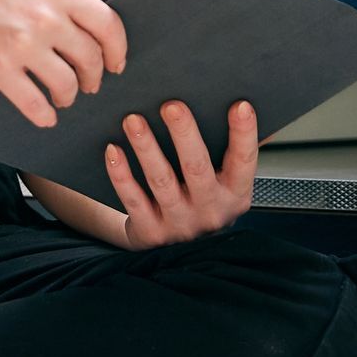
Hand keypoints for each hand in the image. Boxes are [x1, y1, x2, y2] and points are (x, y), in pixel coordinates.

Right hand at [0, 0, 126, 129]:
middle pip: (90, 59)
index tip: (116, 61)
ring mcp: (21, 46)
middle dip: (94, 76)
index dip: (118, 48)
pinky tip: (44, 115)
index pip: (107, 25)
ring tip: (63, 97)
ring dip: (69, 96)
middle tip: (89, 83)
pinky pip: (34, 104)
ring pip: (66, 85)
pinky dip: (44, 115)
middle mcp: (45, 19)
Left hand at [105, 99, 258, 250]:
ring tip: (133, 120)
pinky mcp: (151, 232)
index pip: (244, 161)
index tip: (240, 106)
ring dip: (146, 148)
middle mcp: (211, 210)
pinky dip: (121, 174)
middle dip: (184, 135)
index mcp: (234, 193)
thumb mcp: (226, 182)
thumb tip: (241, 107)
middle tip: (171, 106)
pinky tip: (112, 149)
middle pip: (196, 168)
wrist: (179, 251)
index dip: (244, 134)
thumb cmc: (202, 198)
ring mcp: (180, 224)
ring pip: (161, 181)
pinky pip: (133, 199)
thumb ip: (232, 150)